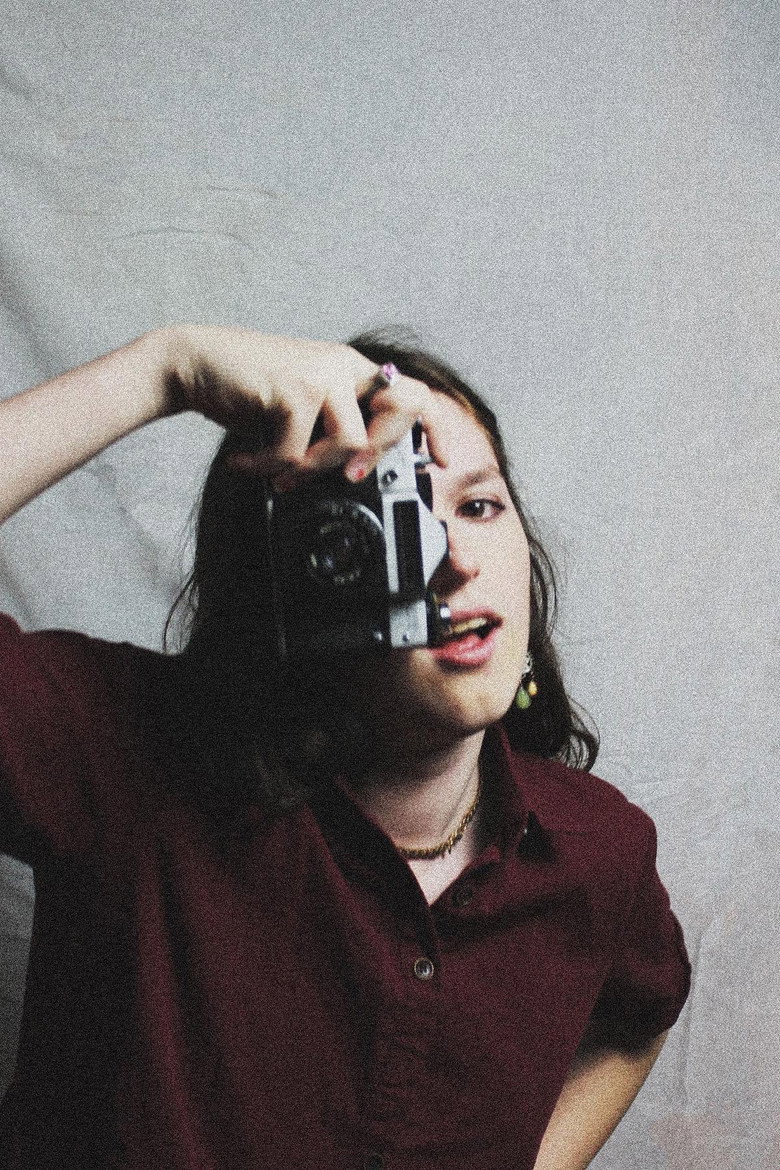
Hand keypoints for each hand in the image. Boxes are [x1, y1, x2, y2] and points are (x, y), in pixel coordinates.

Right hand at [163, 326, 444, 483]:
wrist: (193, 364)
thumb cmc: (248, 393)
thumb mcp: (300, 412)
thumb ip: (330, 432)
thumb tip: (356, 476)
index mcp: (353, 370)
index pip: (414, 394)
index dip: (434, 429)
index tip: (439, 461)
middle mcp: (344, 365)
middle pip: (400, 412)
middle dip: (378, 455)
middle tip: (349, 478)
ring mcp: (322, 373)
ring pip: (348, 445)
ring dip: (308, 471)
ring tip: (277, 475)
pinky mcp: (295, 388)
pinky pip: (296, 453)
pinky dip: (267, 466)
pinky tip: (247, 461)